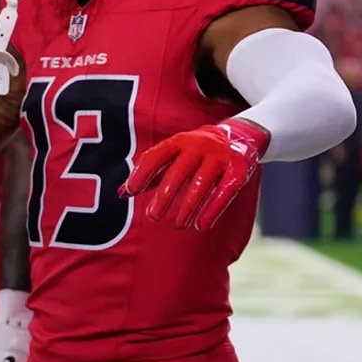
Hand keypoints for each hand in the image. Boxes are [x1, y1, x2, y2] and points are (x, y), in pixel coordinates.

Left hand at [120, 118, 269, 229]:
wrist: (240, 135)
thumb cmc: (196, 152)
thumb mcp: (173, 156)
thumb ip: (149, 174)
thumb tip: (120, 194)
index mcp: (178, 141)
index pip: (156, 156)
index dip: (142, 173)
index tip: (131, 191)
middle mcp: (198, 145)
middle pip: (178, 172)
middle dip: (164, 196)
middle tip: (153, 216)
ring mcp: (220, 156)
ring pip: (201, 184)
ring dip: (188, 207)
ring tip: (179, 225)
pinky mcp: (239, 168)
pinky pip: (225, 191)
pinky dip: (213, 209)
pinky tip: (202, 225)